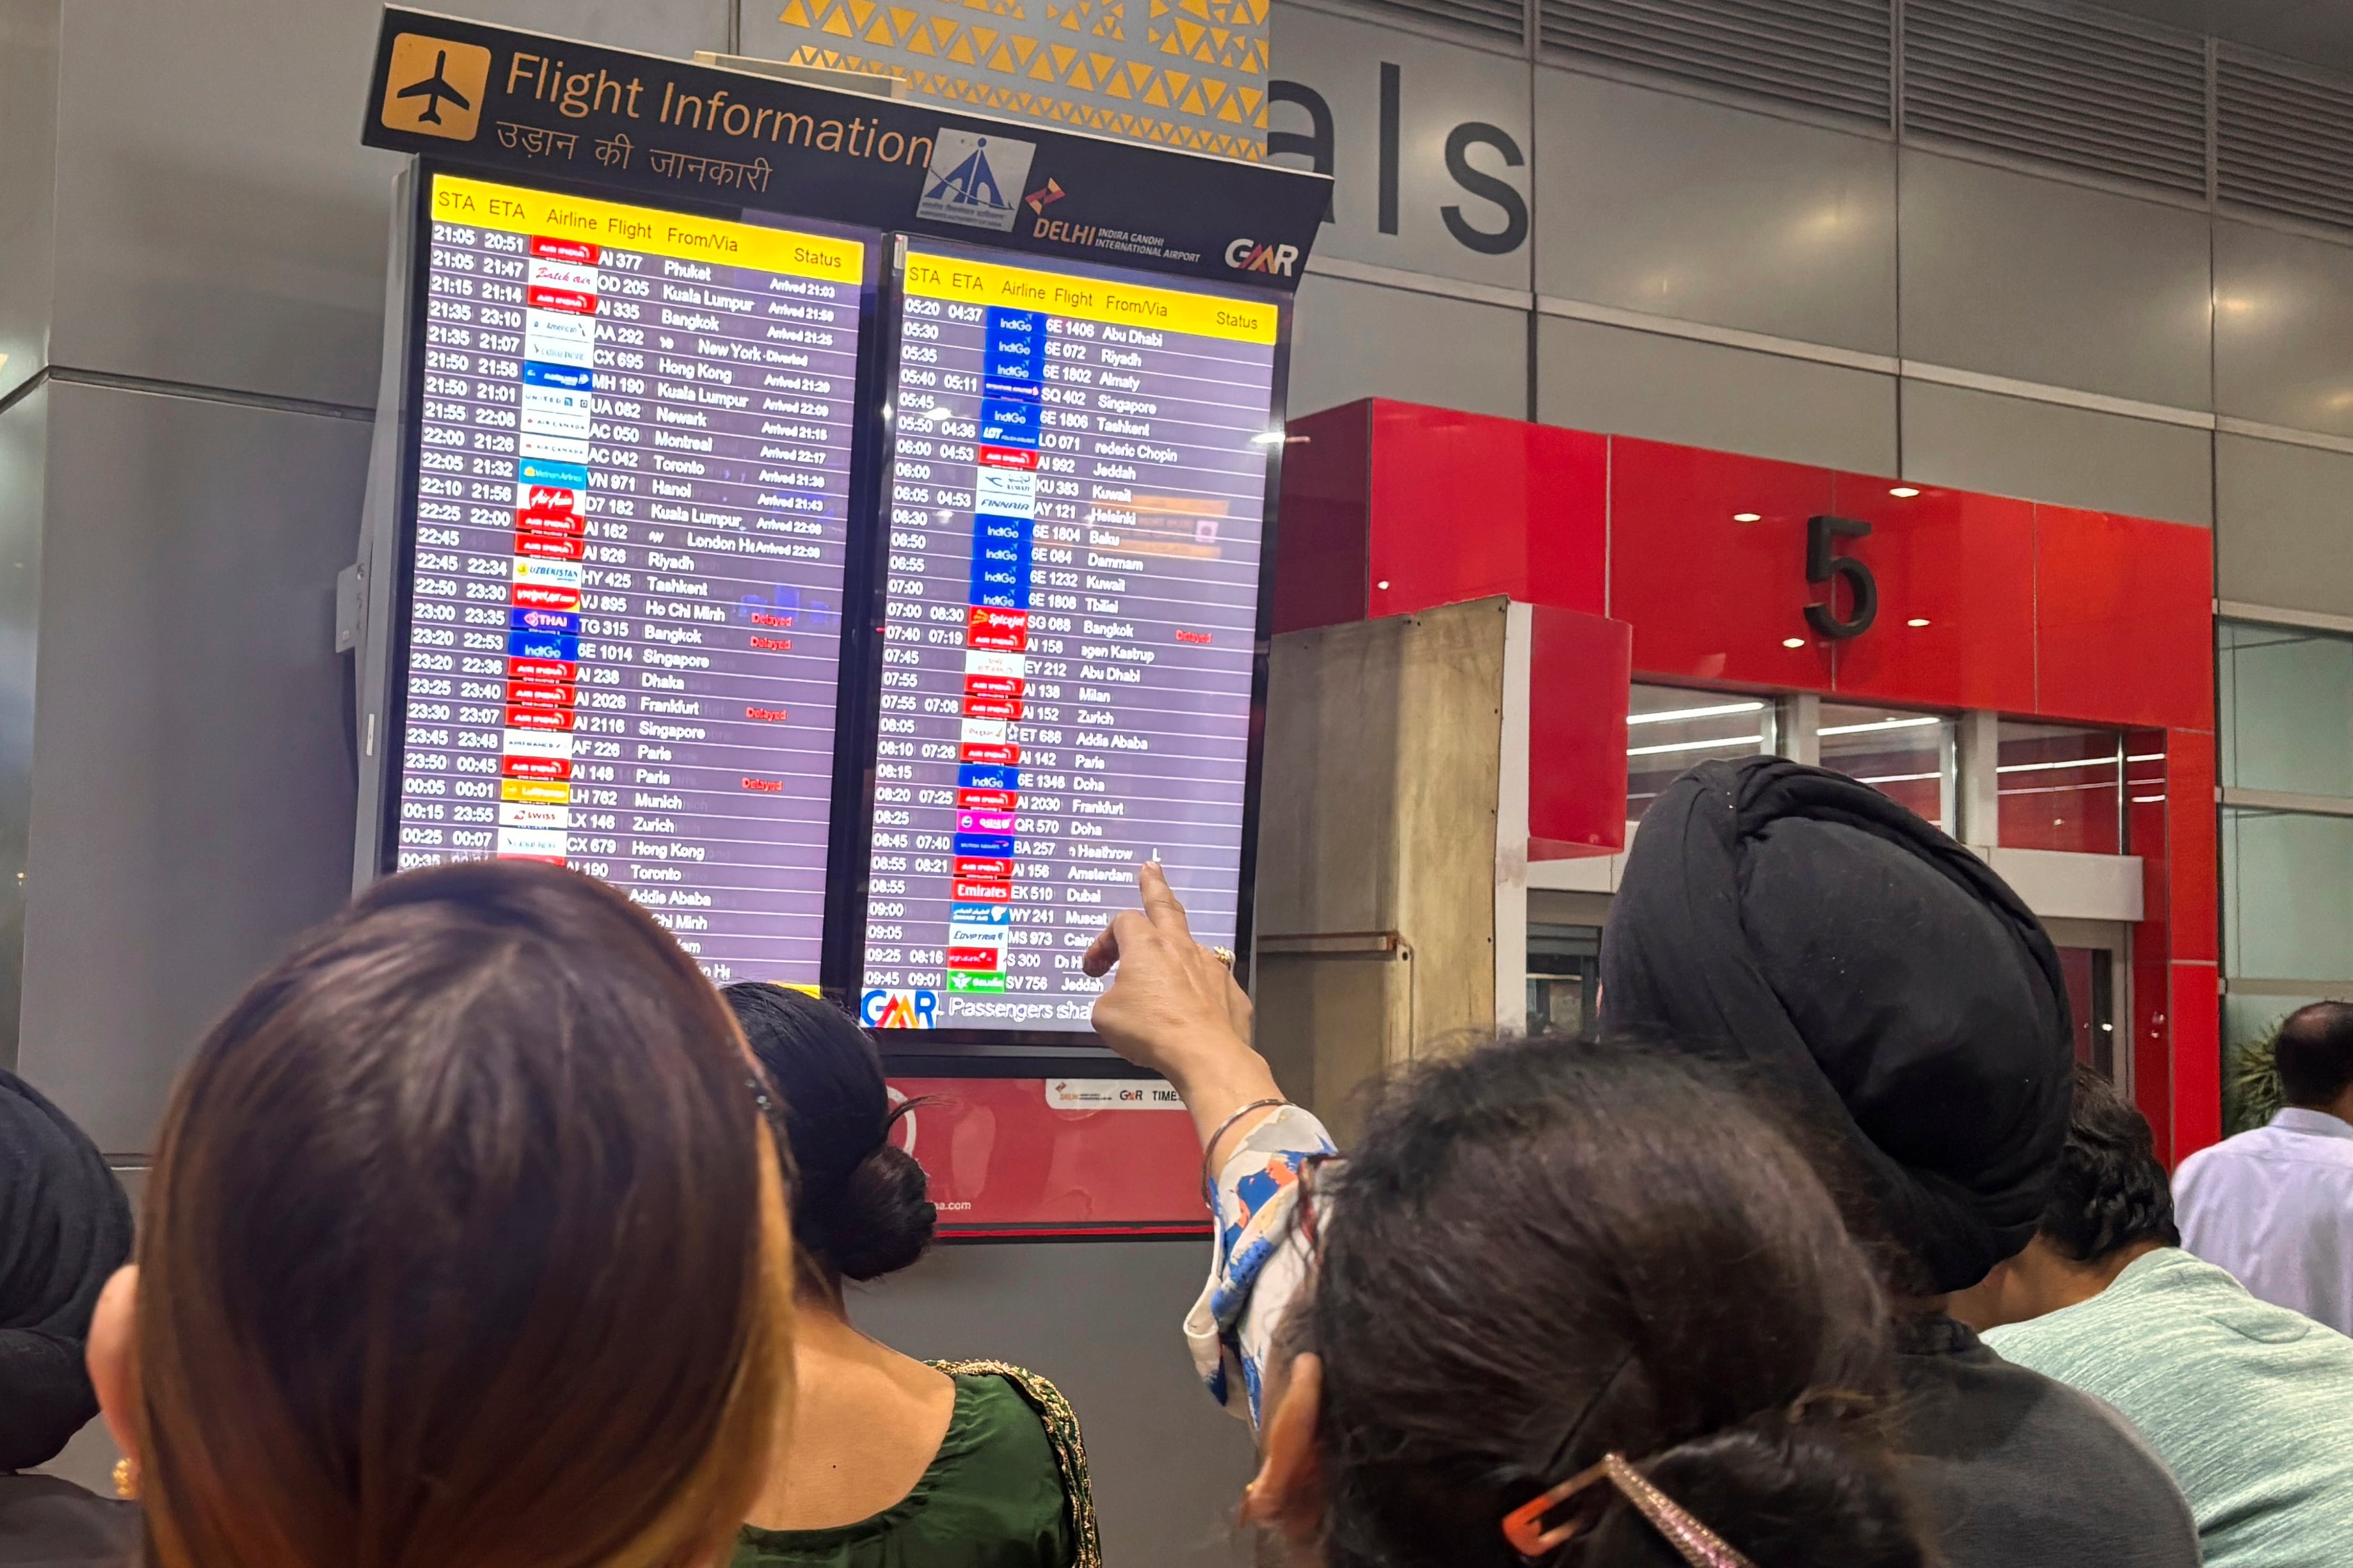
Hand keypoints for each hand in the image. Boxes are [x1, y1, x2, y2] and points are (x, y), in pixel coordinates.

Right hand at [1086, 862, 1280, 1161]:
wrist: (1204, 1054)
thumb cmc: (1153, 1031)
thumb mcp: (1106, 1017)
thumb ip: (1111, 999)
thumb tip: (1120, 1002)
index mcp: (1145, 945)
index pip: (1120, 925)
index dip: (1103, 943)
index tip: (1095, 967)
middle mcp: (1180, 947)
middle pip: (1165, 905)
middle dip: (1155, 886)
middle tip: (1151, 871)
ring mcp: (1210, 967)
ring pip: (1192, 947)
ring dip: (1178, 948)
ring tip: (1170, 954)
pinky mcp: (1230, 992)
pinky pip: (1212, 984)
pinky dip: (1201, 990)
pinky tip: (1193, 1007)